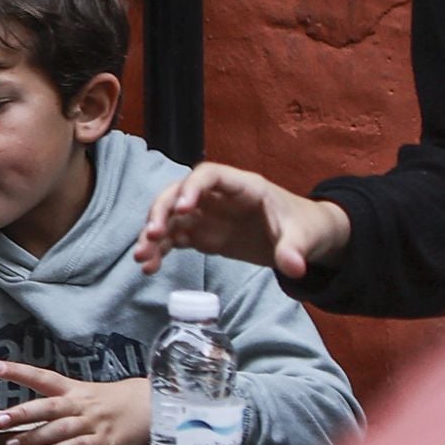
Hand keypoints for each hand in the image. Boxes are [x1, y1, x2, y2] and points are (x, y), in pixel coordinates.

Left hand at [0, 361, 149, 444]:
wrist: (153, 409)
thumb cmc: (114, 403)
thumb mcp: (86, 395)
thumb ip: (60, 403)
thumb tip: (26, 413)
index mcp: (74, 390)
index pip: (42, 377)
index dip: (18, 371)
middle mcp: (80, 405)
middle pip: (47, 407)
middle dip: (21, 413)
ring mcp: (91, 424)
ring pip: (58, 429)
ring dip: (33, 438)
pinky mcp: (103, 443)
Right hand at [132, 160, 351, 278]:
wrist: (303, 238)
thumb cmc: (303, 227)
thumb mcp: (303, 237)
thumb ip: (294, 250)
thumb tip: (293, 269)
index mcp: (242, 187)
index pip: (208, 175)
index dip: (192, 188)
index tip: (182, 209)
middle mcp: (217, 197)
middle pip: (178, 194)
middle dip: (161, 212)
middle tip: (151, 235)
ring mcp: (206, 215)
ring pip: (170, 218)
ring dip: (153, 235)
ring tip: (141, 258)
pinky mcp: (202, 234)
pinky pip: (175, 239)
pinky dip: (160, 251)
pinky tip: (150, 267)